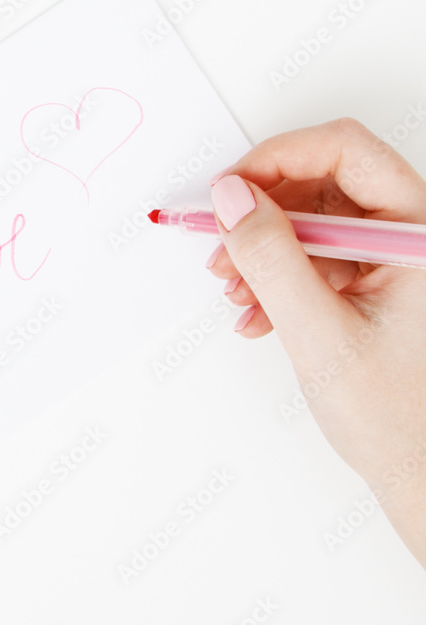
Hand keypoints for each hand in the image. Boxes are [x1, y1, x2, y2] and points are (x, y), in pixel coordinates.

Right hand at [206, 117, 425, 565]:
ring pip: (309, 223)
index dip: (277, 159)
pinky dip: (273, 280)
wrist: (419, 473)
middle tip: (218, 244)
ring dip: (260, 251)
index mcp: (418, 234)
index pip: (345, 152)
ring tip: (234, 290)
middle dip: (261, 213)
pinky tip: (256, 313)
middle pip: (322, 183)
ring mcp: (388, 260)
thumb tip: (233, 197)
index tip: (227, 190)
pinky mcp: (368, 284)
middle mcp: (408, 236)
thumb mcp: (320, 332)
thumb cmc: (397, 417)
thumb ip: (272, 259)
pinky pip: (310, 259)